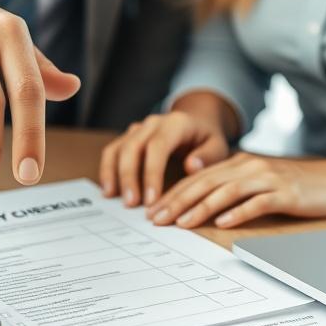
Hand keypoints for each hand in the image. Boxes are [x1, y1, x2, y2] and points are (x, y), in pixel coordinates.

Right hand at [98, 101, 232, 207]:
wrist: (195, 121)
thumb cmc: (206, 139)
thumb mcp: (217, 145)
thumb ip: (208, 156)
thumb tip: (191, 166)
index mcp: (175, 123)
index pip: (159, 145)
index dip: (152, 172)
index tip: (151, 199)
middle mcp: (152, 124)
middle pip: (133, 146)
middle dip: (129, 176)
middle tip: (131, 204)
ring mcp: (137, 129)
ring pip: (118, 148)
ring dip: (113, 173)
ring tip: (113, 198)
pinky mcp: (128, 138)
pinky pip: (112, 151)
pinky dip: (107, 170)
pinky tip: (109, 190)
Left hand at [145, 153, 325, 227]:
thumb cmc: (301, 184)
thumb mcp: (263, 181)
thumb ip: (237, 187)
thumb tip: (206, 206)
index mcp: (241, 163)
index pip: (199, 178)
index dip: (174, 194)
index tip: (154, 210)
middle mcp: (250, 166)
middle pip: (206, 183)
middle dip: (177, 201)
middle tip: (156, 219)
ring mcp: (268, 178)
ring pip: (226, 191)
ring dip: (201, 207)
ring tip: (181, 223)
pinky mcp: (286, 193)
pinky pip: (257, 202)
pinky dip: (238, 212)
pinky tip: (222, 223)